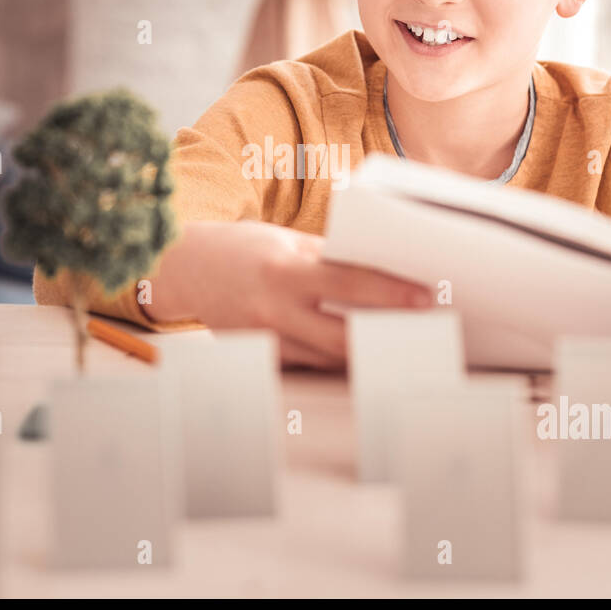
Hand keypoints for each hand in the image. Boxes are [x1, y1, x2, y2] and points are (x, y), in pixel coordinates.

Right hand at [143, 220, 434, 368]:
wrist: (185, 268)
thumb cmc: (245, 249)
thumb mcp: (287, 243)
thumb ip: (328, 259)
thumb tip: (380, 272)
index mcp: (284, 270)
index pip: (350, 283)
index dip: (391, 294)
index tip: (425, 299)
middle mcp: (273, 309)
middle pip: (344, 336)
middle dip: (386, 337)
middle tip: (421, 334)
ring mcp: (264, 340)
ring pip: (328, 359)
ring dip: (364, 355)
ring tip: (398, 347)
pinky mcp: (258, 359)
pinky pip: (305, 366)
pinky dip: (330, 361)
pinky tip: (355, 358)